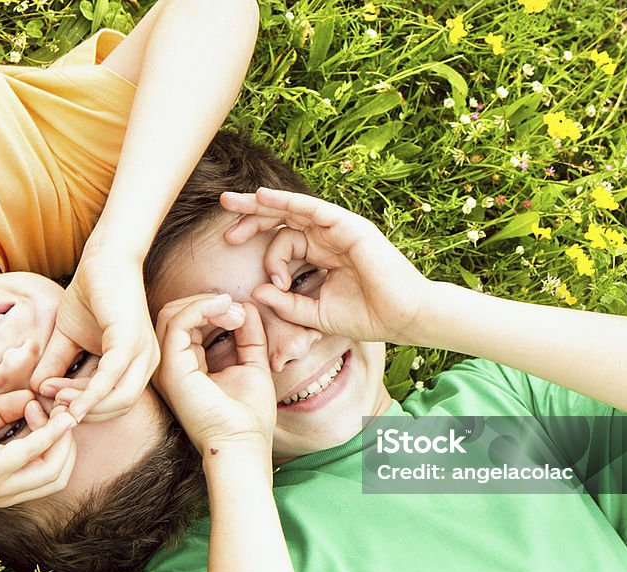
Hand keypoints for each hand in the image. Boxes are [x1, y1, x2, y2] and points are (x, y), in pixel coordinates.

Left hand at [0, 390, 77, 506]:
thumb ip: (5, 411)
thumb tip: (32, 397)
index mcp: (7, 485)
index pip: (52, 471)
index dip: (61, 441)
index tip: (49, 411)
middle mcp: (9, 492)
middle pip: (61, 473)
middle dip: (68, 440)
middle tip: (59, 411)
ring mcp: (2, 485)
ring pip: (56, 468)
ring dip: (61, 436)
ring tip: (51, 411)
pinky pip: (33, 450)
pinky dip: (49, 431)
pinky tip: (50, 413)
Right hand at [31, 242, 159, 422]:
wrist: (102, 259)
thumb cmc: (90, 295)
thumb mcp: (67, 337)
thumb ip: (55, 364)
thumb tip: (36, 390)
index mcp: (136, 365)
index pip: (112, 402)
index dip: (82, 409)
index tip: (50, 405)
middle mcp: (146, 363)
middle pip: (118, 408)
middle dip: (84, 413)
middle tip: (52, 406)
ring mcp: (142, 353)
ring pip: (119, 400)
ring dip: (83, 405)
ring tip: (54, 397)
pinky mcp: (130, 341)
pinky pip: (111, 378)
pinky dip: (90, 395)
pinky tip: (69, 402)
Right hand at [153, 294, 275, 479]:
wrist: (244, 443)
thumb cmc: (248, 415)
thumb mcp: (252, 364)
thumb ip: (248, 336)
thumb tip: (245, 307)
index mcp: (186, 366)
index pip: (187, 323)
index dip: (213, 309)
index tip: (242, 314)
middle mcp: (170, 366)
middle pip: (175, 314)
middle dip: (208, 302)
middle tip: (238, 311)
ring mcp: (167, 367)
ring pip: (172, 314)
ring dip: (206, 303)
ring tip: (234, 312)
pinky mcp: (171, 368)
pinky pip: (177, 323)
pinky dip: (201, 308)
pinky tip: (225, 311)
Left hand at [221, 187, 429, 344]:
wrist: (403, 319)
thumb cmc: (366, 317)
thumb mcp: (315, 314)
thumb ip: (287, 303)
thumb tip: (256, 290)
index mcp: (321, 255)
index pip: (284, 242)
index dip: (266, 256)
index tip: (267, 282)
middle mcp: (328, 237)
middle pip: (283, 219)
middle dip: (251, 216)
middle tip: (223, 212)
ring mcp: (339, 229)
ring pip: (293, 209)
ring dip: (261, 204)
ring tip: (232, 201)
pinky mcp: (349, 226)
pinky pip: (312, 208)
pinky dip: (287, 201)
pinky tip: (262, 197)